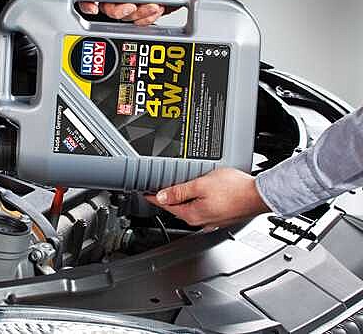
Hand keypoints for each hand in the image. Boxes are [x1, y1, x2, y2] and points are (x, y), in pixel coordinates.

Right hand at [79, 0, 193, 24]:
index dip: (89, 2)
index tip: (94, 9)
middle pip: (107, 10)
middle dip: (122, 10)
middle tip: (133, 5)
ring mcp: (127, 2)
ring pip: (122, 18)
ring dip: (139, 13)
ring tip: (151, 3)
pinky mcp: (137, 12)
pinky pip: (135, 23)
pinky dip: (146, 18)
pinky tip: (153, 7)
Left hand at [145, 168, 270, 230]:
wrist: (260, 195)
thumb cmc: (235, 189)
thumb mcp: (201, 184)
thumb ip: (180, 191)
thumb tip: (162, 196)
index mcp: (193, 214)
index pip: (166, 205)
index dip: (154, 197)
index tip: (145, 193)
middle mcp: (201, 221)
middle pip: (177, 208)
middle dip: (166, 199)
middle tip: (156, 189)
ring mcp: (211, 220)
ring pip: (190, 209)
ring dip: (181, 200)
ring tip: (174, 190)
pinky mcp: (220, 216)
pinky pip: (202, 209)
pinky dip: (195, 201)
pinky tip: (197, 194)